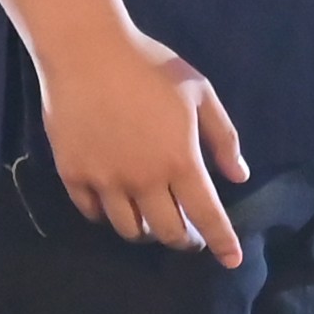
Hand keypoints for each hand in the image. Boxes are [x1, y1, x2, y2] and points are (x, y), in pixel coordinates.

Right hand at [35, 22, 249, 266]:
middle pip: (167, 232)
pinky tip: (116, 204)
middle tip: (189, 234)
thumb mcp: (199, 93)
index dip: (222, 242)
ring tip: (154, 219)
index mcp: (180, 160)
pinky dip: (109, 216)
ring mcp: (106, 182)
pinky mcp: (74, 177)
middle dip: (184, 240)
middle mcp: (144, 180)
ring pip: (129, 230)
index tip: (231, 260)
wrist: (87, 53)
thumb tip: (239, 175)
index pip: (206, 215)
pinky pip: (93, 214)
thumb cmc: (150, 66)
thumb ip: (222, 137)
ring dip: (146, 231)